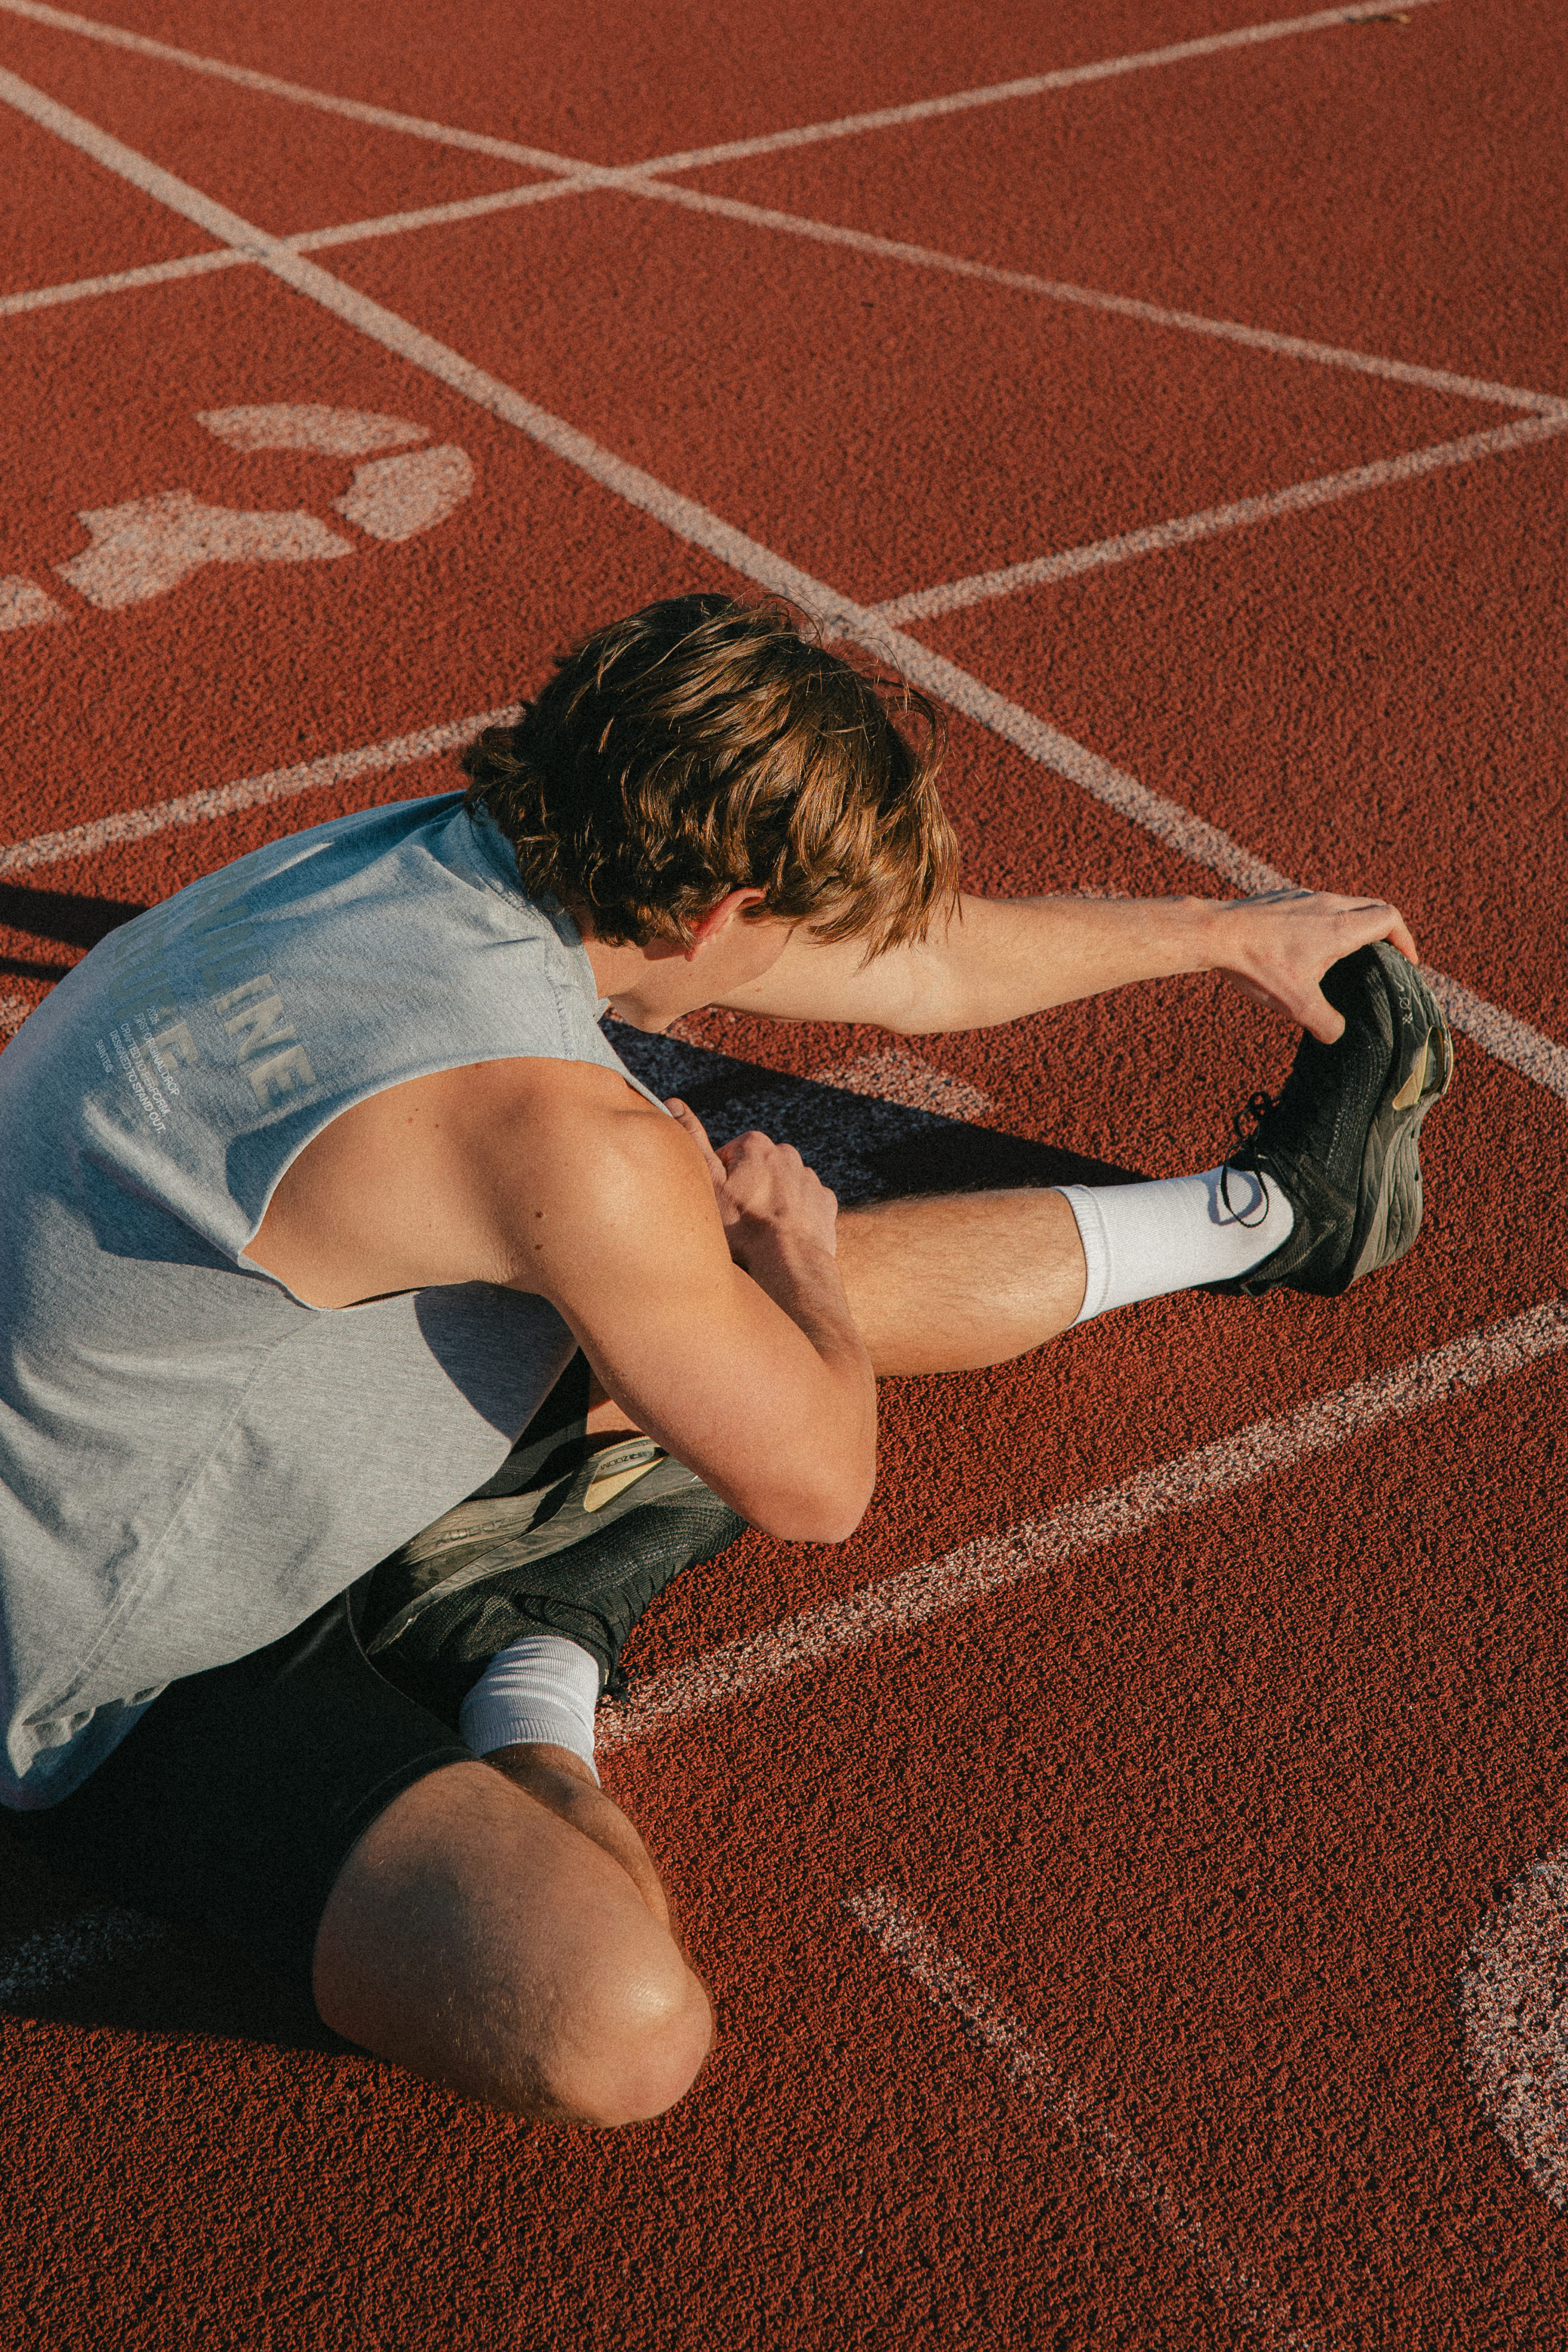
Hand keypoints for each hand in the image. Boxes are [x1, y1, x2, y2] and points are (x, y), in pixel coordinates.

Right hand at [665, 1101, 839, 1268]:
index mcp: (756, 1144)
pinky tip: (782, 1235)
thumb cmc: (742, 1228)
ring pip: (779, 1187)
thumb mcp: (707, 1183)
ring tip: (759, 1231)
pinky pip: (803, 1204)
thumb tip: (673, 1102)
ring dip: (769, 1202)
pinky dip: (792, 1216)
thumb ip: (692, 1139)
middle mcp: (787, 1153)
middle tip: (737, 1221)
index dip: (718, 1183)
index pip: (726, 1157)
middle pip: (755, 1170)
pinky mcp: (824, 1201)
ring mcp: (809, 1178)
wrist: (789, 1264)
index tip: (719, 1205)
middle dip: (745, 1190)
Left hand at [1208, 891, 1419, 1042]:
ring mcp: (1305, 897)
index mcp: (1340, 927)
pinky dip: (1329, 920)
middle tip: (1387, 955)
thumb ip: (1325, 1023)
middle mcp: (1327, 905)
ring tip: (1351, 951)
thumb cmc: (1258, 965)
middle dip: (1387, 931)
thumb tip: (1336, 1034)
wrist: (1215, 934)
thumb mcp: (1297, 1004)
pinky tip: (1310, 943)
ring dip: (1356, 923)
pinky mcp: (1284, 898)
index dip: (1405, 939)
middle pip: (1372, 907)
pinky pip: (1318, 905)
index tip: (1407, 960)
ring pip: (1345, 903)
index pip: (1389, 919)